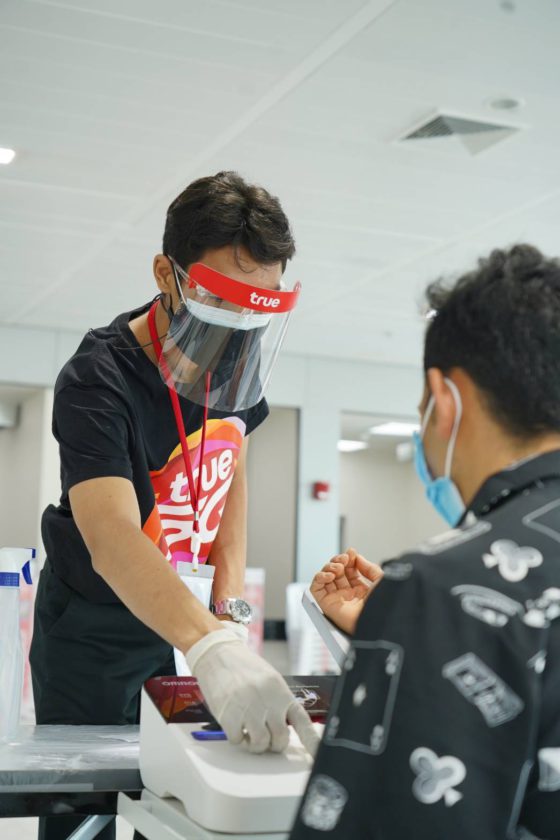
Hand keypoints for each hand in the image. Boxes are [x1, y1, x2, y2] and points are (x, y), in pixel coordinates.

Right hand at [186, 628, 319, 755]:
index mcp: (281, 692)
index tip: (317, 755)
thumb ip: (279, 703)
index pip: (302, 721)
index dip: (311, 741)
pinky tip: (235, 725)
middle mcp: (268, 701)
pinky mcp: (228, 715)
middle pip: (280, 739)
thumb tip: (283, 727)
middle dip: (274, 744)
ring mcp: (248, 708)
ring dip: (255, 744)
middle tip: (266, 737)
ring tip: (249, 732)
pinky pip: (237, 740)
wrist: (218, 654)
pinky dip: (237, 738)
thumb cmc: (244, 668)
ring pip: (260, 743)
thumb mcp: (269, 680)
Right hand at [310, 548, 383, 634]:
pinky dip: (319, 578)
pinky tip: (329, 575)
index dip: (349, 560)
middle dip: (338, 561)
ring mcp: (337, 600)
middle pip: (336, 573)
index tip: (351, 553)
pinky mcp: (327, 605)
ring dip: (328, 568)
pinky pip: (316, 589)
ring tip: (338, 567)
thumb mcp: (380, 580)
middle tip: (344, 559)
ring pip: (324, 579)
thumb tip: (357, 558)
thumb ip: (369, 568)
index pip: (349, 571)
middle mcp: (348, 596)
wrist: (378, 621)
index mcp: (362, 591)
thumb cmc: (383, 605)